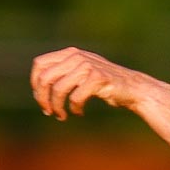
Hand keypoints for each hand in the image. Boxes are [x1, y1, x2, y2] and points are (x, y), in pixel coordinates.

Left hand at [30, 47, 149, 119]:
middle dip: (42, 98)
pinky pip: (76, 97)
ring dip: (57, 107)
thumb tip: (37, 87)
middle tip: (48, 111)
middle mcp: (77, 56)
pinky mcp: (98, 78)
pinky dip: (75, 108)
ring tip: (62, 116)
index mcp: (70, 53)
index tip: (40, 98)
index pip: (40, 64)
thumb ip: (63, 72)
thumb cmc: (105, 84)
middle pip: (45, 78)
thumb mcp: (82, 71)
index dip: (35, 83)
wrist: (134, 88)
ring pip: (59, 89)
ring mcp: (88, 66)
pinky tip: (79, 112)